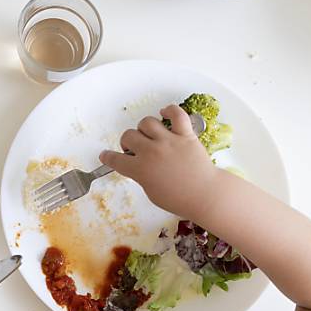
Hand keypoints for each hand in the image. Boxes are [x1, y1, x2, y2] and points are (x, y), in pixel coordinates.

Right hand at [100, 105, 218, 219]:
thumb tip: (139, 166)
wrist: (204, 195)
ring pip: (147, 122)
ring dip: (144, 128)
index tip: (105, 155)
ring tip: (149, 135)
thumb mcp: (151, 193)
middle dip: (127, 142)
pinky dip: (169, 110)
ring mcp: (169, 141)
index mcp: (140, 169)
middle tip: (134, 148)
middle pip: (129, 136)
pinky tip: (165, 114)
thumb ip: (141, 176)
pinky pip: (176, 114)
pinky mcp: (185, 135)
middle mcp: (151, 152)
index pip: (116, 160)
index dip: (108, 157)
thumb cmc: (179, 199)